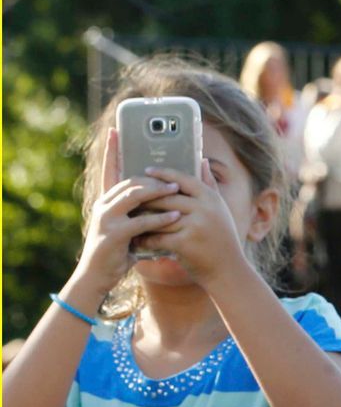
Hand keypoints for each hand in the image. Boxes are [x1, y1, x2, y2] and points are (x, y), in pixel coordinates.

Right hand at [73, 129, 183, 305]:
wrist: (97, 277)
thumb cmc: (117, 252)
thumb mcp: (129, 228)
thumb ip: (139, 212)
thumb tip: (163, 199)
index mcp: (106, 201)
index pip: (109, 170)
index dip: (112, 150)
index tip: (115, 129)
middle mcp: (103, 205)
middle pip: (130, 181)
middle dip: (154, 177)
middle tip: (175, 176)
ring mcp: (106, 219)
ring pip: (134, 196)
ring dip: (158, 191)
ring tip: (178, 189)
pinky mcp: (113, 234)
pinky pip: (141, 222)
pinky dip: (160, 218)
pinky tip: (176, 215)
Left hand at [138, 159, 254, 286]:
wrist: (229, 272)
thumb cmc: (222, 240)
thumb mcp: (221, 210)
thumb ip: (210, 185)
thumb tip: (203, 160)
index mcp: (212, 198)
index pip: (183, 179)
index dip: (163, 174)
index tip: (147, 171)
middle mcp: (205, 209)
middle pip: (167, 197)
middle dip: (147, 198)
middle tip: (130, 197)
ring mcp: (196, 226)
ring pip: (160, 218)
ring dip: (143, 219)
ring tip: (129, 218)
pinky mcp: (186, 243)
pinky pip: (159, 237)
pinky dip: (147, 239)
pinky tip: (137, 240)